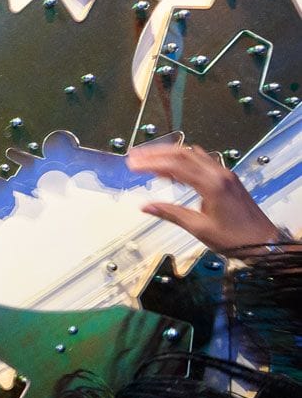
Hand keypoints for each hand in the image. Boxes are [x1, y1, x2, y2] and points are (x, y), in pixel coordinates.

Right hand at [127, 142, 282, 256]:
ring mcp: (225, 173)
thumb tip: (145, 207)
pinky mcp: (228, 178)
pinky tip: (173, 166)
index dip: (151, 164)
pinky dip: (184, 160)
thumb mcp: (199, 228)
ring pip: (192, 154)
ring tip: (148, 159)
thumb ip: (171, 213)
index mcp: (211, 184)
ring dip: (169, 154)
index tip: (132, 165)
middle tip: (135, 157)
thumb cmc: (235, 239)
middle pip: (183, 153)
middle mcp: (219, 173)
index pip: (175, 166)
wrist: (265, 243)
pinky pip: (202, 161)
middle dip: (156, 153)